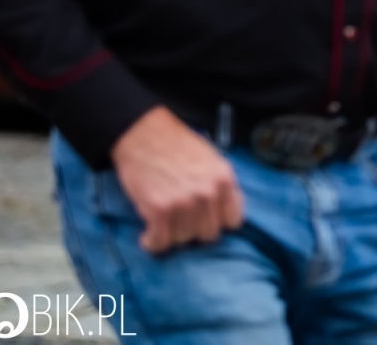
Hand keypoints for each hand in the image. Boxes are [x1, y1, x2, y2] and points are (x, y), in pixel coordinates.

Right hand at [111, 107, 242, 253]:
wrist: (143, 133)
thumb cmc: (176, 144)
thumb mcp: (211, 159)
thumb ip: (220, 185)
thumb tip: (223, 211)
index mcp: (224, 179)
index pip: (233, 221)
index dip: (218, 221)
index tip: (206, 218)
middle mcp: (208, 193)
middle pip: (208, 235)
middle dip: (194, 229)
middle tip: (181, 218)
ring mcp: (184, 203)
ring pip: (183, 240)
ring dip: (172, 234)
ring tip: (164, 220)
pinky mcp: (158, 210)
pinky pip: (159, 243)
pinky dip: (152, 242)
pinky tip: (149, 234)